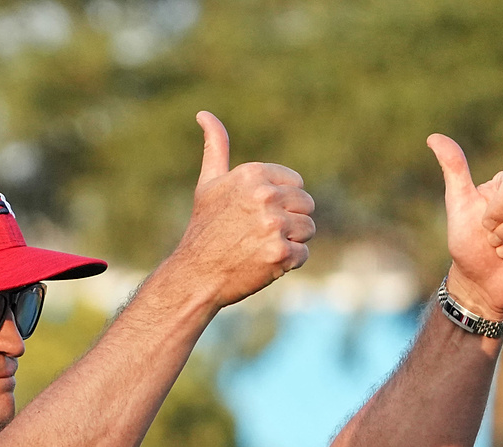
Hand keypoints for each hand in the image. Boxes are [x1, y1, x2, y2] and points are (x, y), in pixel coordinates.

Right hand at [170, 111, 314, 309]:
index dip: (279, 203)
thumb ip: (216, 148)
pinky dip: (286, 264)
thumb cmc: (203, 230)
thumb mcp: (209, 185)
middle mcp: (264, 196)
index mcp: (253, 174)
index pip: (297, 185)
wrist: (194, 276)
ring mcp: (273, 226)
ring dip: (289, 243)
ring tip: (259, 249)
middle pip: (306, 206)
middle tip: (256, 236)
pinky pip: (302, 255)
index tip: (253, 216)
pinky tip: (262, 264)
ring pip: (308, 230)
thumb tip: (204, 114)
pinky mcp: (279, 253)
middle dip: (287, 222)